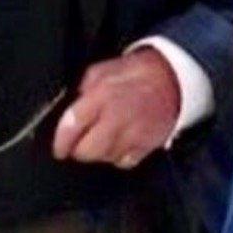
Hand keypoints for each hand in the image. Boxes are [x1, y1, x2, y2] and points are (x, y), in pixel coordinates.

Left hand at [51, 49, 180, 168]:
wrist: (173, 79)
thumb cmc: (137, 73)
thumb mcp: (102, 71)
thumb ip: (83, 91)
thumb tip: (69, 108)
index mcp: (102, 95)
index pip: (72, 126)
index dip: (61, 142)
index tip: (59, 147)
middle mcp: (117, 117)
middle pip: (87, 151)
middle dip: (79, 150)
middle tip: (80, 143)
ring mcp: (133, 134)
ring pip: (105, 158)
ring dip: (100, 152)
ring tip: (103, 138)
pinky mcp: (147, 145)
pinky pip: (125, 162)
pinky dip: (119, 156)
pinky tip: (120, 143)